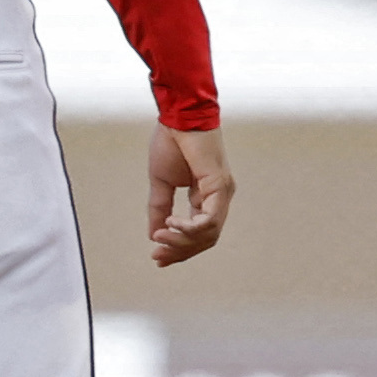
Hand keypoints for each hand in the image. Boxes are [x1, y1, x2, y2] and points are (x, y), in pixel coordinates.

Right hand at [147, 123, 232, 266]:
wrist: (177, 118)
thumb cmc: (171, 144)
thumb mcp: (161, 183)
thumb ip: (159, 208)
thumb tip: (153, 235)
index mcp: (207, 197)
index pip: (198, 233)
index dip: (178, 248)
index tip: (156, 257)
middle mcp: (219, 198)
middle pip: (206, 239)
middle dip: (180, 251)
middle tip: (157, 256)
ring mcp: (223, 193)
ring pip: (209, 233)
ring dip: (183, 240)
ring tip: (161, 235)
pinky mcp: (220, 186)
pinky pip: (210, 219)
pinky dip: (190, 227)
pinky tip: (172, 222)